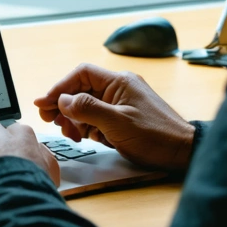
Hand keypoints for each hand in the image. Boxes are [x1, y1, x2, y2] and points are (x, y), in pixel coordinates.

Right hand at [34, 64, 195, 171]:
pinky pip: (98, 117)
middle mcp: (120, 88)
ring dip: (75, 119)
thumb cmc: (155, 136)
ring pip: (88, 106)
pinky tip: (87, 138)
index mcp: (119, 82)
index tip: (44, 103)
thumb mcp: (116, 123)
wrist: (182, 153)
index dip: (60, 87)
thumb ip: (87, 109)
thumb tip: (63, 100)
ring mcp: (122, 103)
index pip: (81, 74)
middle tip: (51, 122)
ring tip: (72, 135)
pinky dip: (88, 127)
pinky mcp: (124, 117)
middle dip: (65, 106)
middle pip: (82, 90)